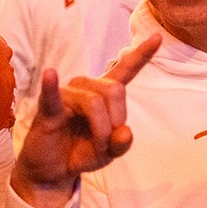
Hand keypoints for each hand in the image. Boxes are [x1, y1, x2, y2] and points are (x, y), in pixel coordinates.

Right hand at [11, 34, 160, 207]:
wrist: (54, 170)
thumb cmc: (81, 152)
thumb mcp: (109, 152)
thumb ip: (122, 143)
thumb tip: (125, 132)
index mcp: (104, 93)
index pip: (126, 69)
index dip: (142, 54)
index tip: (158, 37)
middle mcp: (86, 88)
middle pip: (115, 90)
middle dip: (116, 120)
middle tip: (108, 142)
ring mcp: (66, 96)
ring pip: (94, 102)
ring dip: (100, 129)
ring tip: (95, 145)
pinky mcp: (48, 109)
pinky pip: (53, 95)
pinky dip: (51, 85)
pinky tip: (50, 73)